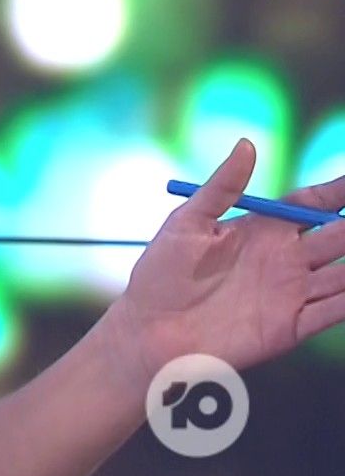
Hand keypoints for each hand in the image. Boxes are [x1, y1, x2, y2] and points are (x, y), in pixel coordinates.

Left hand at [112, 138, 344, 380]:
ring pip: (343, 273)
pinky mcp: (290, 326)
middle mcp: (283, 260)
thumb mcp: (187, 223)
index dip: (337, 192)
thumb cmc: (160, 274)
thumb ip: (221, 187)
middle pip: (336, 236)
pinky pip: (333, 311)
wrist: (150, 332)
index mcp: (260, 230)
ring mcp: (290, 293)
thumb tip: (247, 144)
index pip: (310, 205)